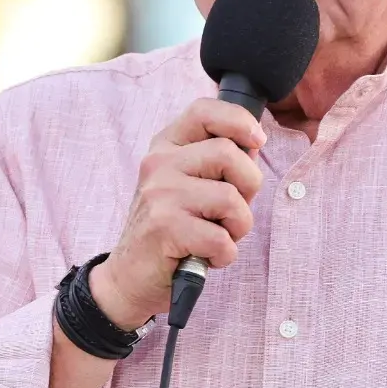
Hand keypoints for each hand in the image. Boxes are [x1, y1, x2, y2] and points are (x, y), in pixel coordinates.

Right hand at [89, 98, 265, 328]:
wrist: (129, 276)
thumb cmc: (171, 230)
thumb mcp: (187, 186)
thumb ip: (216, 163)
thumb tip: (253, 144)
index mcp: (166, 147)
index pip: (204, 111)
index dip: (239, 120)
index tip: (256, 141)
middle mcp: (159, 164)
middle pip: (229, 154)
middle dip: (249, 186)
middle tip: (232, 211)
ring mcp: (160, 194)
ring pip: (231, 198)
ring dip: (237, 227)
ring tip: (217, 237)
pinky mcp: (165, 228)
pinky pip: (222, 238)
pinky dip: (224, 255)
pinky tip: (205, 257)